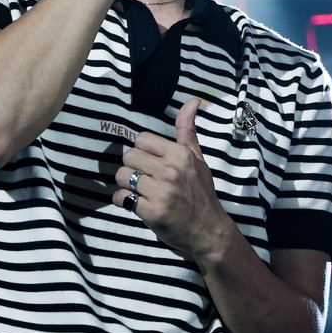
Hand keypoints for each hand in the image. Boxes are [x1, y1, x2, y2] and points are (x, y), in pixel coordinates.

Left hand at [112, 98, 234, 260]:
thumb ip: (188, 132)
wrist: (209, 231)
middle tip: (145, 180)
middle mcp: (170, 170)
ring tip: (141, 192)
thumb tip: (193, 101)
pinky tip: (138, 205)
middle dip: (133, 168)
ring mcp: (161, 192)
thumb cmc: (202, 194)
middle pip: (128, 157)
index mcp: (180, 155)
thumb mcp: (198, 160)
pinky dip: (125, 202)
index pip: (141, 139)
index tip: (150, 163)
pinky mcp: (151, 212)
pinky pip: (122, 198)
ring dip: (127, 186)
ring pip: (122, 176)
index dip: (142, 152)